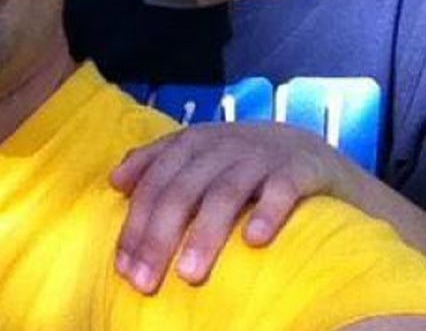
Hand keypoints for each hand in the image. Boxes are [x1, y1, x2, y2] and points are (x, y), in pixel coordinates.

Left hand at [110, 121, 355, 293]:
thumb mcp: (199, 157)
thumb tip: (115, 182)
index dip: (136, 225)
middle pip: (181, 191)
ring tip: (189, 275)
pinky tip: (254, 242)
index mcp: (191, 143)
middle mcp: (222, 146)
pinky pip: (281, 189)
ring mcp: (260, 156)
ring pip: (225, 193)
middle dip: (158, 238)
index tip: (123, 268)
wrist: (310, 151)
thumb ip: (158, 166)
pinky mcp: (298, 168)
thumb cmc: (241, 164)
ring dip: (204, 234)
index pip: (153, 184)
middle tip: (145, 281)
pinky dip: (267, 214)